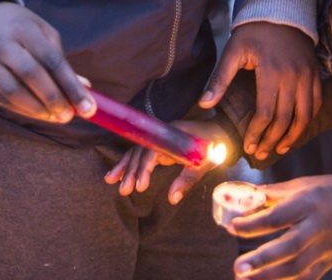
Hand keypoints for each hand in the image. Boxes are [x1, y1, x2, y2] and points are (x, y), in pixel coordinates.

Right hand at [0, 1, 93, 123]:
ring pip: (13, 91)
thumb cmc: (18, 28)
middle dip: (54, 98)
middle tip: (70, 115)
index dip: (70, 84)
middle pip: (31, 74)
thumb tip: (84, 89)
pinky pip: (2, 100)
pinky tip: (39, 114)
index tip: (87, 106)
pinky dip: (23, 110)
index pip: (51, 58)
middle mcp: (3, 44)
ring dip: (38, 109)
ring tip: (56, 117)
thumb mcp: (41, 32)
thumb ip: (61, 60)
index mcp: (24, 28)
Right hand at [101, 118, 232, 203]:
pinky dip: (128, 164)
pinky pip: (140, 154)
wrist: (220, 132)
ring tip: (110, 181)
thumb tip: (172, 199)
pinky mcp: (158, 145)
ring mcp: (159, 139)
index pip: (153, 150)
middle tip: (124, 190)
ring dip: (125, 166)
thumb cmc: (215, 146)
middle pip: (141, 151)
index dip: (144, 168)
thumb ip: (188, 179)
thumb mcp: (205, 163)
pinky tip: (116, 174)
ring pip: (136, 152)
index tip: (140, 186)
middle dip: (130, 170)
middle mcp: (162, 134)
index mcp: (173, 134)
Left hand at [200, 21, 319, 158]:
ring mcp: (307, 76)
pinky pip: (316, 103)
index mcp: (271, 72)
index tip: (248, 146)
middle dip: (272, 140)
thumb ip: (220, 78)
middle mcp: (293, 76)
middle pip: (285, 120)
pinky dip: (308, 120)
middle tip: (260, 153)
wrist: (280, 10)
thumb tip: (204, 104)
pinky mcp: (315, 74)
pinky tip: (297, 129)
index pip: (266, 113)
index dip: (256, 133)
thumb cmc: (253, 32)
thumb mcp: (233, 51)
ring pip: (305, 116)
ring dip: (293, 136)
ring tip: (280, 148)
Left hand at [230, 175, 331, 279]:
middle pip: (288, 247)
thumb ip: (274, 193)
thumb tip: (246, 195)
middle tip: (238, 268)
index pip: (278, 216)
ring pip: (296, 268)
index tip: (232, 227)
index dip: (254, 224)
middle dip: (262, 260)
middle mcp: (316, 228)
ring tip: (245, 279)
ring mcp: (324, 249)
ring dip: (270, 277)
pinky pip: (307, 278)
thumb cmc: (331, 192)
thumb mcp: (304, 184)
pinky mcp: (328, 263)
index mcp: (308, 204)